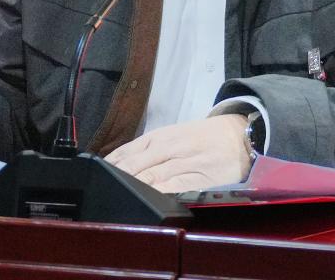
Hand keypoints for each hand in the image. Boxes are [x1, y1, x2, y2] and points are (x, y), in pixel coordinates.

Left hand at [104, 114, 250, 192]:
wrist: (241, 135)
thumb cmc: (205, 136)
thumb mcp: (175, 134)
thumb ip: (151, 149)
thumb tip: (122, 164)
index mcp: (162, 135)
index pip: (129, 149)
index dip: (111, 163)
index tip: (93, 174)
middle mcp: (171, 146)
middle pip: (137, 163)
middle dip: (117, 177)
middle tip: (99, 189)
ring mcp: (186, 161)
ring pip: (153, 174)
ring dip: (132, 185)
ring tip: (115, 195)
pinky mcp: (200, 176)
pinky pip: (175, 185)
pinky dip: (158, 192)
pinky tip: (145, 198)